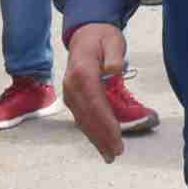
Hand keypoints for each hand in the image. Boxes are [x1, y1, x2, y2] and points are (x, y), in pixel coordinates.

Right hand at [64, 24, 127, 161]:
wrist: (85, 34)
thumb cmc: (102, 37)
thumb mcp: (113, 39)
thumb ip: (115, 54)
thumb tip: (114, 70)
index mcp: (82, 72)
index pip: (95, 103)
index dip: (106, 123)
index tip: (117, 138)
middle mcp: (71, 85)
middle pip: (87, 116)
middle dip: (102, 136)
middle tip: (116, 153)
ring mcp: (69, 93)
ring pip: (83, 120)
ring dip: (95, 138)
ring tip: (109, 154)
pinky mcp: (72, 97)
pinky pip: (82, 117)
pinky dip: (91, 131)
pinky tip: (100, 143)